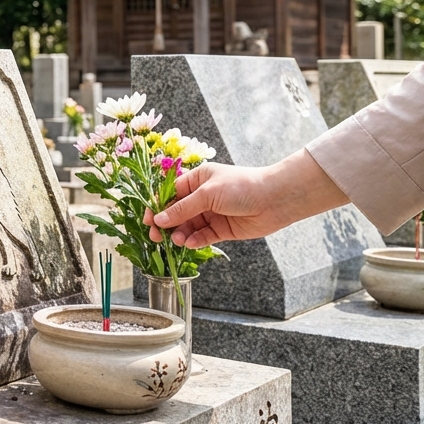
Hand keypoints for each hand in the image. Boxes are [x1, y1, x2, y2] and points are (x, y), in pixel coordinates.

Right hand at [144, 149, 348, 248]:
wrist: (276, 200)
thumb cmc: (242, 187)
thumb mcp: (208, 194)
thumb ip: (183, 208)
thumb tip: (159, 219)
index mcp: (196, 180)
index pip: (170, 194)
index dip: (157, 207)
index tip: (147, 220)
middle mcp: (202, 196)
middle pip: (177, 212)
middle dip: (166, 224)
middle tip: (156, 237)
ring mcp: (212, 213)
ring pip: (188, 226)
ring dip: (180, 234)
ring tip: (176, 241)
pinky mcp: (221, 229)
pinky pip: (202, 236)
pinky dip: (195, 241)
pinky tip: (190, 244)